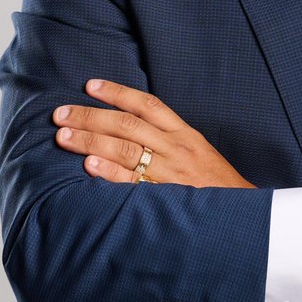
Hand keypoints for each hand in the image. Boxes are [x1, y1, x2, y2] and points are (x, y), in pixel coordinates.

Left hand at [53, 79, 255, 188]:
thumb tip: (130, 128)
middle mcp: (175, 148)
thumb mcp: (197, 151)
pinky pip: (132, 182)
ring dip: (90, 141)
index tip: (89, 86)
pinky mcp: (164, 197)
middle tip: (61, 113)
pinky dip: (109, 172)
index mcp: (184, 133)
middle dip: (91, 116)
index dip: (117, 92)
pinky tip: (89, 165)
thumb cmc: (215, 185)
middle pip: (127, 124)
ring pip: (125, 148)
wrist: (240, 216)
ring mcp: (169, 172)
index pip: (147, 103)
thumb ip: (168, 138)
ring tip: (63, 135)